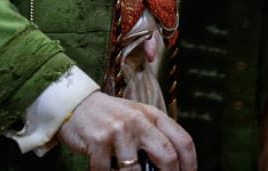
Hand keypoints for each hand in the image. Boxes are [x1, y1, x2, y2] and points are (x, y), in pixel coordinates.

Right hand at [56, 92, 195, 170]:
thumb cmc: (112, 117)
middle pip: (167, 156)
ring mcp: (118, 130)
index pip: (183, 141)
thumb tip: (174, 167)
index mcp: (153, 116)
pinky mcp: (97, 141)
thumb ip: (156, 137)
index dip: (190, 165)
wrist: (77, 104)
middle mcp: (139, 121)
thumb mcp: (139, 119)